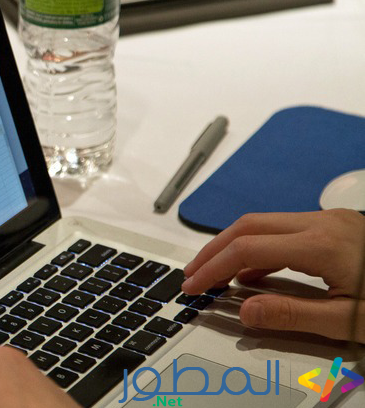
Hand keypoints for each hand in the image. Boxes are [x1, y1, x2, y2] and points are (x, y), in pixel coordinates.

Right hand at [182, 209, 364, 341]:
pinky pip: (286, 230)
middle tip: (193, 274)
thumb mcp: (348, 320)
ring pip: (265, 224)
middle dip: (214, 250)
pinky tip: (252, 271)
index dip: (213, 268)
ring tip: (215, 274)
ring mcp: (331, 220)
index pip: (248, 249)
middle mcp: (324, 223)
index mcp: (323, 245)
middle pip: (249, 226)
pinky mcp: (337, 226)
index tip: (194, 286)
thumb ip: (294, 315)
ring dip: (234, 246)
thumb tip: (245, 311)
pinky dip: (261, 248)